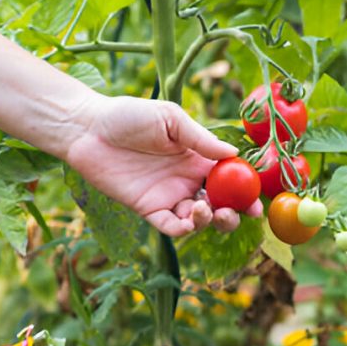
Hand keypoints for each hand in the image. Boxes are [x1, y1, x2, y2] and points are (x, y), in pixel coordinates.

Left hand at [64, 96, 262, 236]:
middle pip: (220, 205)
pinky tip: (189, 220)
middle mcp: (187, 180)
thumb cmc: (129, 116)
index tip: (257, 200)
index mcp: (198, 158)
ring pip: (198, 220)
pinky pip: (171, 227)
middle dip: (233, 213)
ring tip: (204, 208)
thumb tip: (233, 153)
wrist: (89, 129)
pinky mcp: (148, 209)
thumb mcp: (170, 119)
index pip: (230, 179)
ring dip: (209, 220)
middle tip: (238, 212)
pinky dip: (184, 229)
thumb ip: (201, 139)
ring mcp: (168, 197)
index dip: (246, 191)